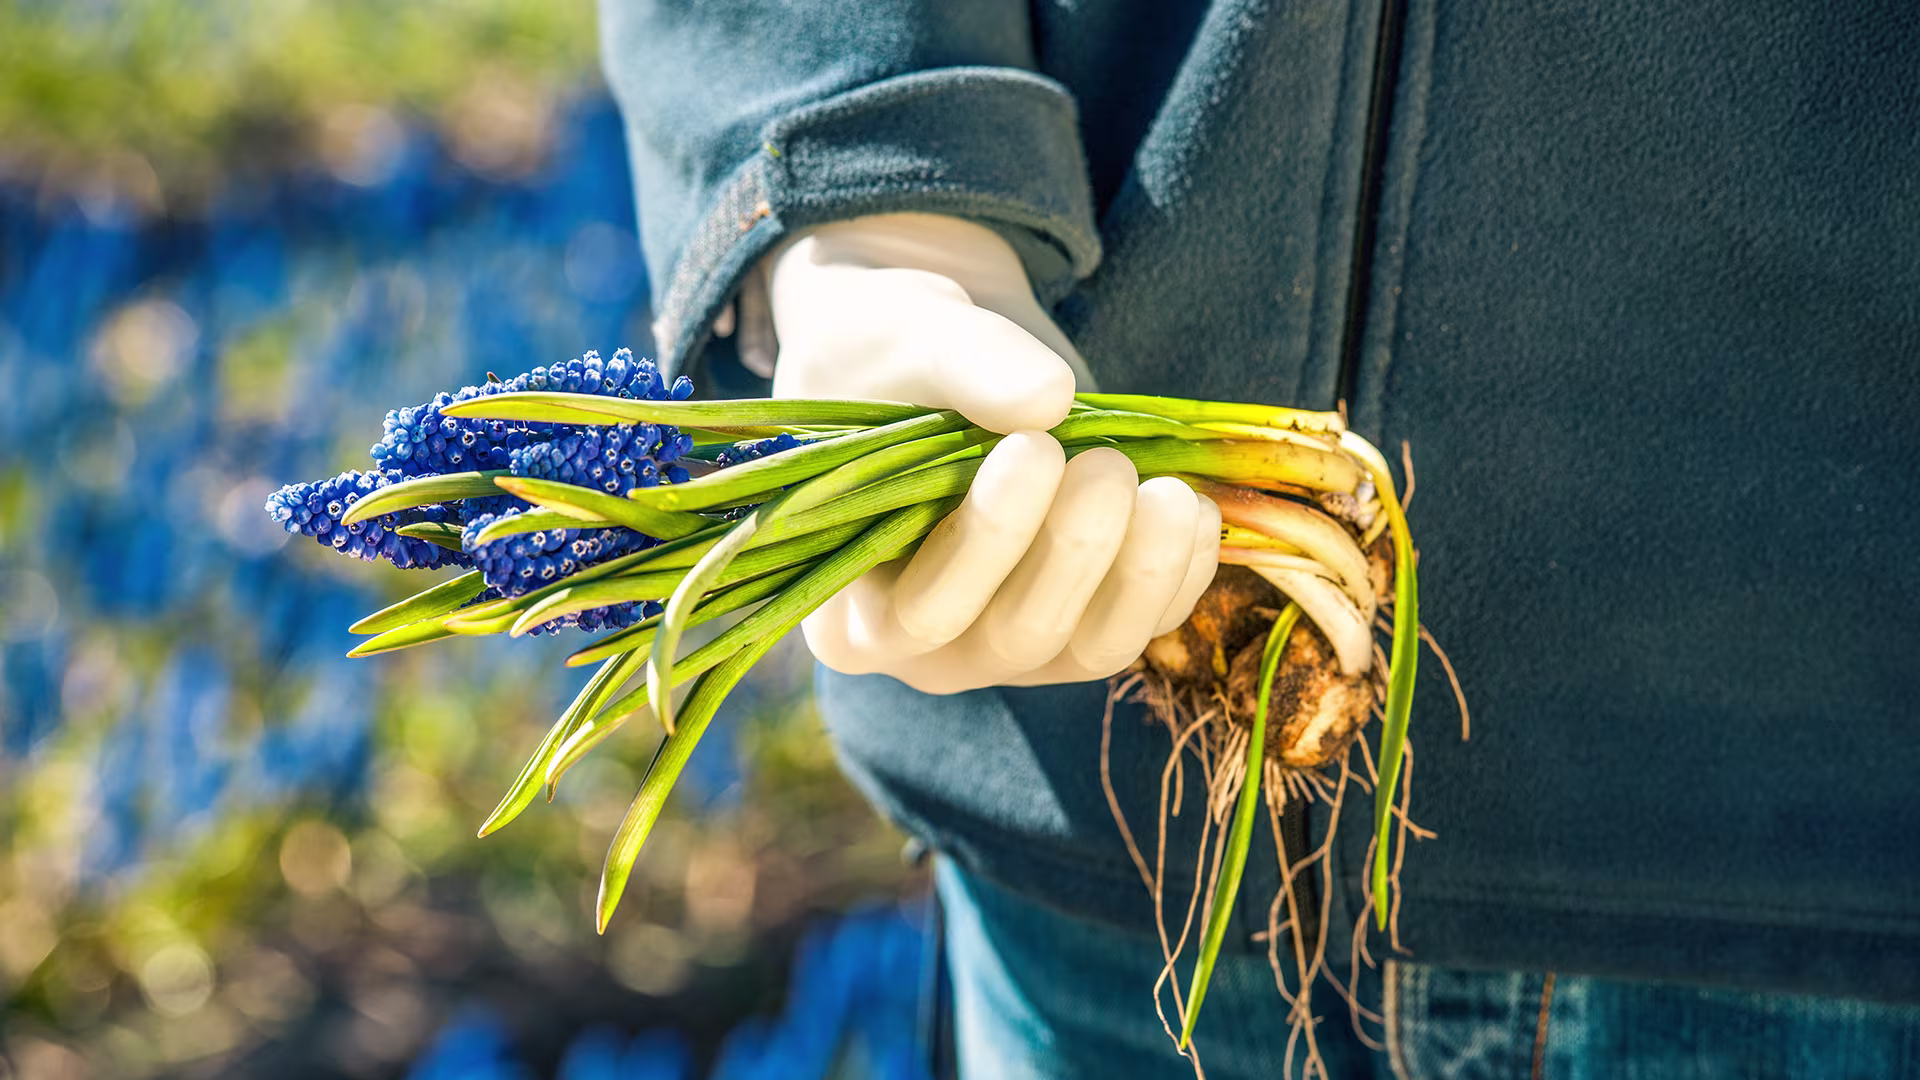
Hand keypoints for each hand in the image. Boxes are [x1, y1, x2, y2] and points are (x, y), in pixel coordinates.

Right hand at [766, 213, 1219, 693]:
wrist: (944, 358)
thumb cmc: (894, 354)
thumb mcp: (911, 335)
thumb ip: (968, 363)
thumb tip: (1049, 397)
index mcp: (852, 607)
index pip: (919, 613)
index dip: (985, 542)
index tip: (1034, 449)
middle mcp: (932, 651)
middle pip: (1015, 636)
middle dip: (1072, 552)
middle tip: (1104, 464)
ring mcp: (1015, 646)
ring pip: (1093, 646)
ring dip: (1142, 573)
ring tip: (1169, 491)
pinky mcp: (1087, 625)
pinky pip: (1148, 623)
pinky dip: (1181, 571)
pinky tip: (1194, 506)